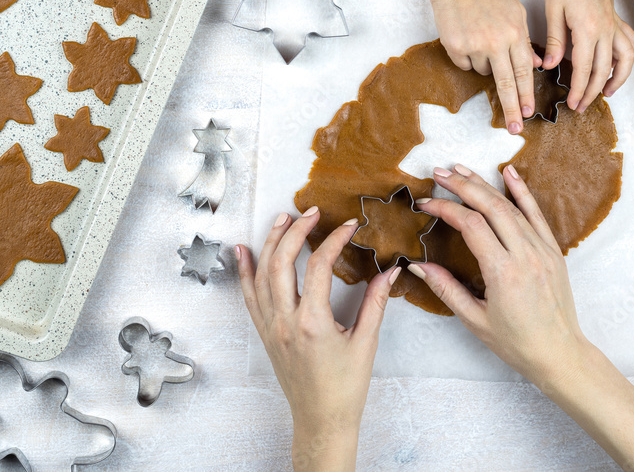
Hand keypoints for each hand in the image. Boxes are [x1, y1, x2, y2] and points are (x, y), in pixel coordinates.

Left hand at [236, 208, 399, 470]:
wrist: (322, 420)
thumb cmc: (345, 388)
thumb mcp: (366, 343)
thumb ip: (376, 303)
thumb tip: (389, 273)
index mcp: (313, 322)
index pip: (320, 266)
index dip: (334, 240)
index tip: (348, 227)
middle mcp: (286, 321)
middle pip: (282, 262)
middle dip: (295, 231)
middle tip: (311, 213)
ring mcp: (271, 327)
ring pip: (261, 275)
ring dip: (270, 243)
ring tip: (282, 219)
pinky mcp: (265, 333)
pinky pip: (249, 296)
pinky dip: (245, 271)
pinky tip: (244, 251)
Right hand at [369, 0, 539, 134]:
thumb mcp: (515, 12)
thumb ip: (526, 40)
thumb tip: (537, 65)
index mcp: (516, 33)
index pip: (524, 72)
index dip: (527, 95)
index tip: (530, 114)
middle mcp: (497, 42)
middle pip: (507, 84)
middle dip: (513, 109)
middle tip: (516, 129)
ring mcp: (475, 45)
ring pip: (484, 71)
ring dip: (484, 63)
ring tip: (480, 37)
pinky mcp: (455, 47)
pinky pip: (465, 64)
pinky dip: (467, 56)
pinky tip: (466, 37)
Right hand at [408, 163, 588, 386]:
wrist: (559, 354)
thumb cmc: (517, 343)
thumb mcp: (474, 320)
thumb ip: (445, 288)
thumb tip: (417, 265)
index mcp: (503, 273)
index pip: (471, 225)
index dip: (446, 209)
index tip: (426, 203)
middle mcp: (525, 255)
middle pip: (491, 207)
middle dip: (462, 186)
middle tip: (439, 173)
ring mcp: (543, 251)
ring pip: (511, 207)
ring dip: (485, 185)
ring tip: (461, 170)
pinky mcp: (554, 252)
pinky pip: (536, 214)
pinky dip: (522, 192)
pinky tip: (509, 173)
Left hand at [543, 0, 633, 113]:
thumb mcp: (552, 11)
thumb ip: (553, 40)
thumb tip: (549, 65)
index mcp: (587, 30)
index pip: (584, 69)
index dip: (579, 89)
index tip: (572, 103)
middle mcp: (606, 30)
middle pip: (603, 70)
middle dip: (593, 92)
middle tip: (581, 106)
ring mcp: (614, 25)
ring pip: (625, 60)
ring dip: (617, 79)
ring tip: (606, 93)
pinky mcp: (617, 20)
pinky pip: (629, 45)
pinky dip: (626, 60)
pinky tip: (617, 68)